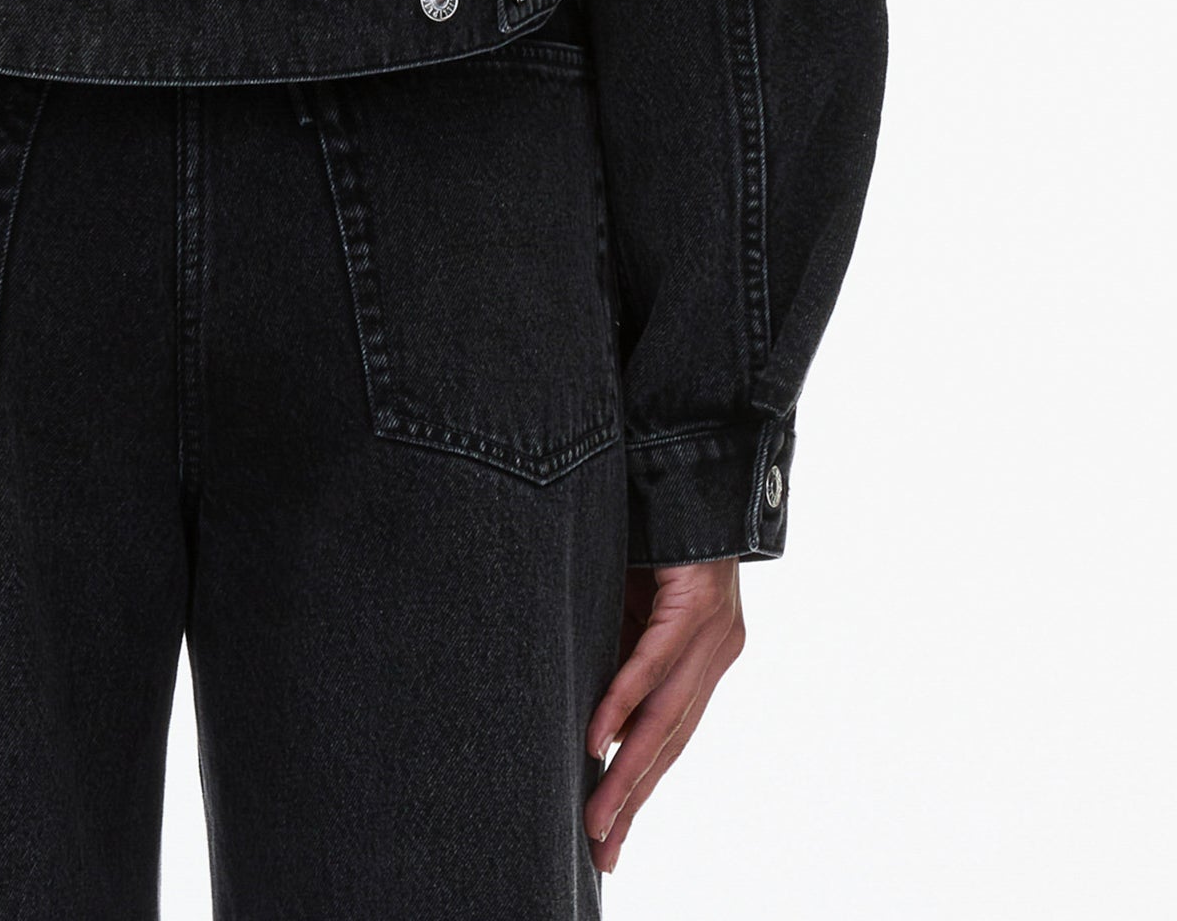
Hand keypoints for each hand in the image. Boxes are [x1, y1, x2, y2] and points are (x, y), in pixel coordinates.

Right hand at [584, 558, 743, 874]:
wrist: (693, 456)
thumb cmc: (655, 532)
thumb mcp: (631, 604)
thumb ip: (618, 651)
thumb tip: (591, 712)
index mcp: (704, 659)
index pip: (669, 738)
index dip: (639, 788)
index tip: (610, 837)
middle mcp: (716, 654)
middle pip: (669, 743)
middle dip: (631, 799)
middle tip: (602, 849)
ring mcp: (712, 632)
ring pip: (666, 717)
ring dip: (627, 771)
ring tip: (598, 815)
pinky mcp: (696, 604)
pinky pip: (656, 662)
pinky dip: (624, 701)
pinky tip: (599, 737)